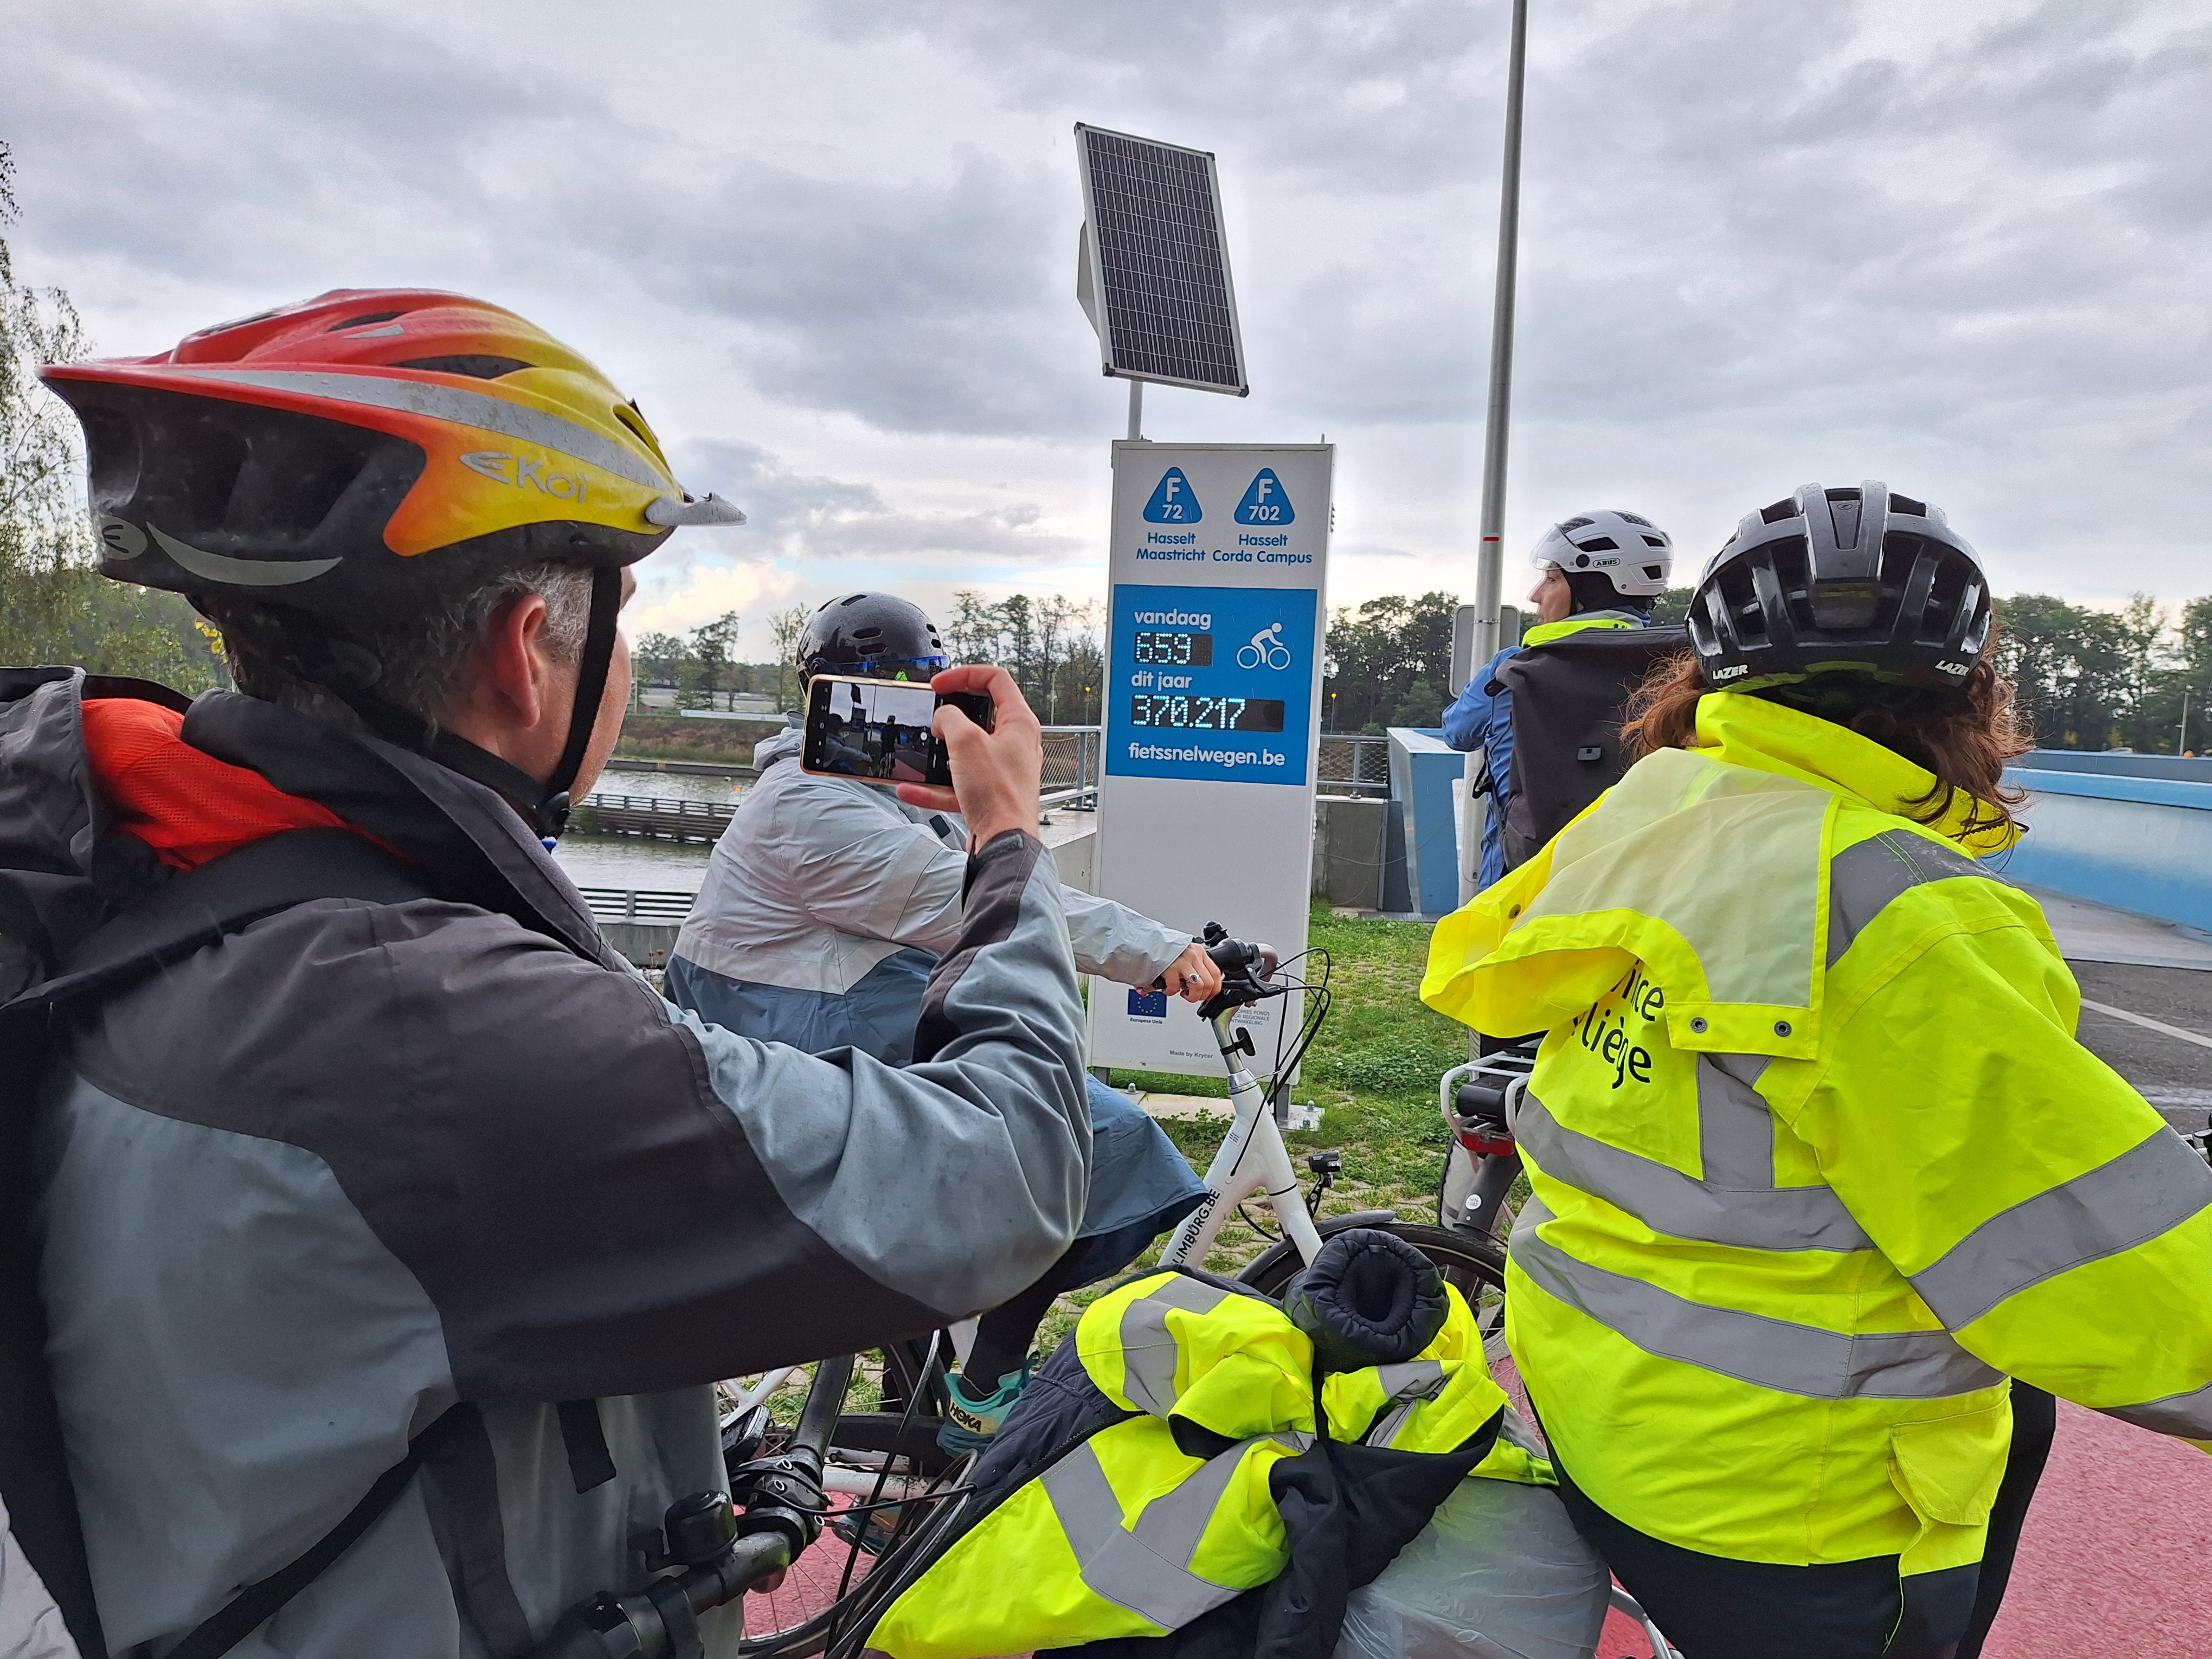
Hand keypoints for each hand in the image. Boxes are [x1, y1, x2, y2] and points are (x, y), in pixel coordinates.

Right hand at [896, 663, 1042, 844]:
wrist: (1005, 842)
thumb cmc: (999, 795)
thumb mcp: (966, 742)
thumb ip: (950, 718)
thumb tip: (943, 717)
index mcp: (1019, 722)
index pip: (995, 679)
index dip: (964, 675)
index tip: (940, 685)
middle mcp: (1015, 743)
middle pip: (979, 714)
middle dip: (951, 715)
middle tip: (933, 717)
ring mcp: (1001, 769)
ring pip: (965, 751)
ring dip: (939, 753)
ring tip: (923, 753)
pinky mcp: (989, 793)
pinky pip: (957, 783)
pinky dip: (934, 786)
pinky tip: (912, 789)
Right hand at [1150, 942, 1223, 1003]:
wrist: (1149, 942)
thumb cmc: (1166, 949)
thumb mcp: (1186, 954)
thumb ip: (1194, 966)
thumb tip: (1200, 985)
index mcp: (1199, 952)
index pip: (1216, 973)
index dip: (1214, 989)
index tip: (1208, 995)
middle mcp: (1193, 956)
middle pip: (1209, 983)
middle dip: (1201, 996)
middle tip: (1192, 995)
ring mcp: (1183, 962)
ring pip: (1198, 987)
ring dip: (1190, 996)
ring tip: (1182, 993)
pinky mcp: (1171, 968)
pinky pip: (1176, 987)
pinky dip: (1171, 992)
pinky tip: (1167, 988)